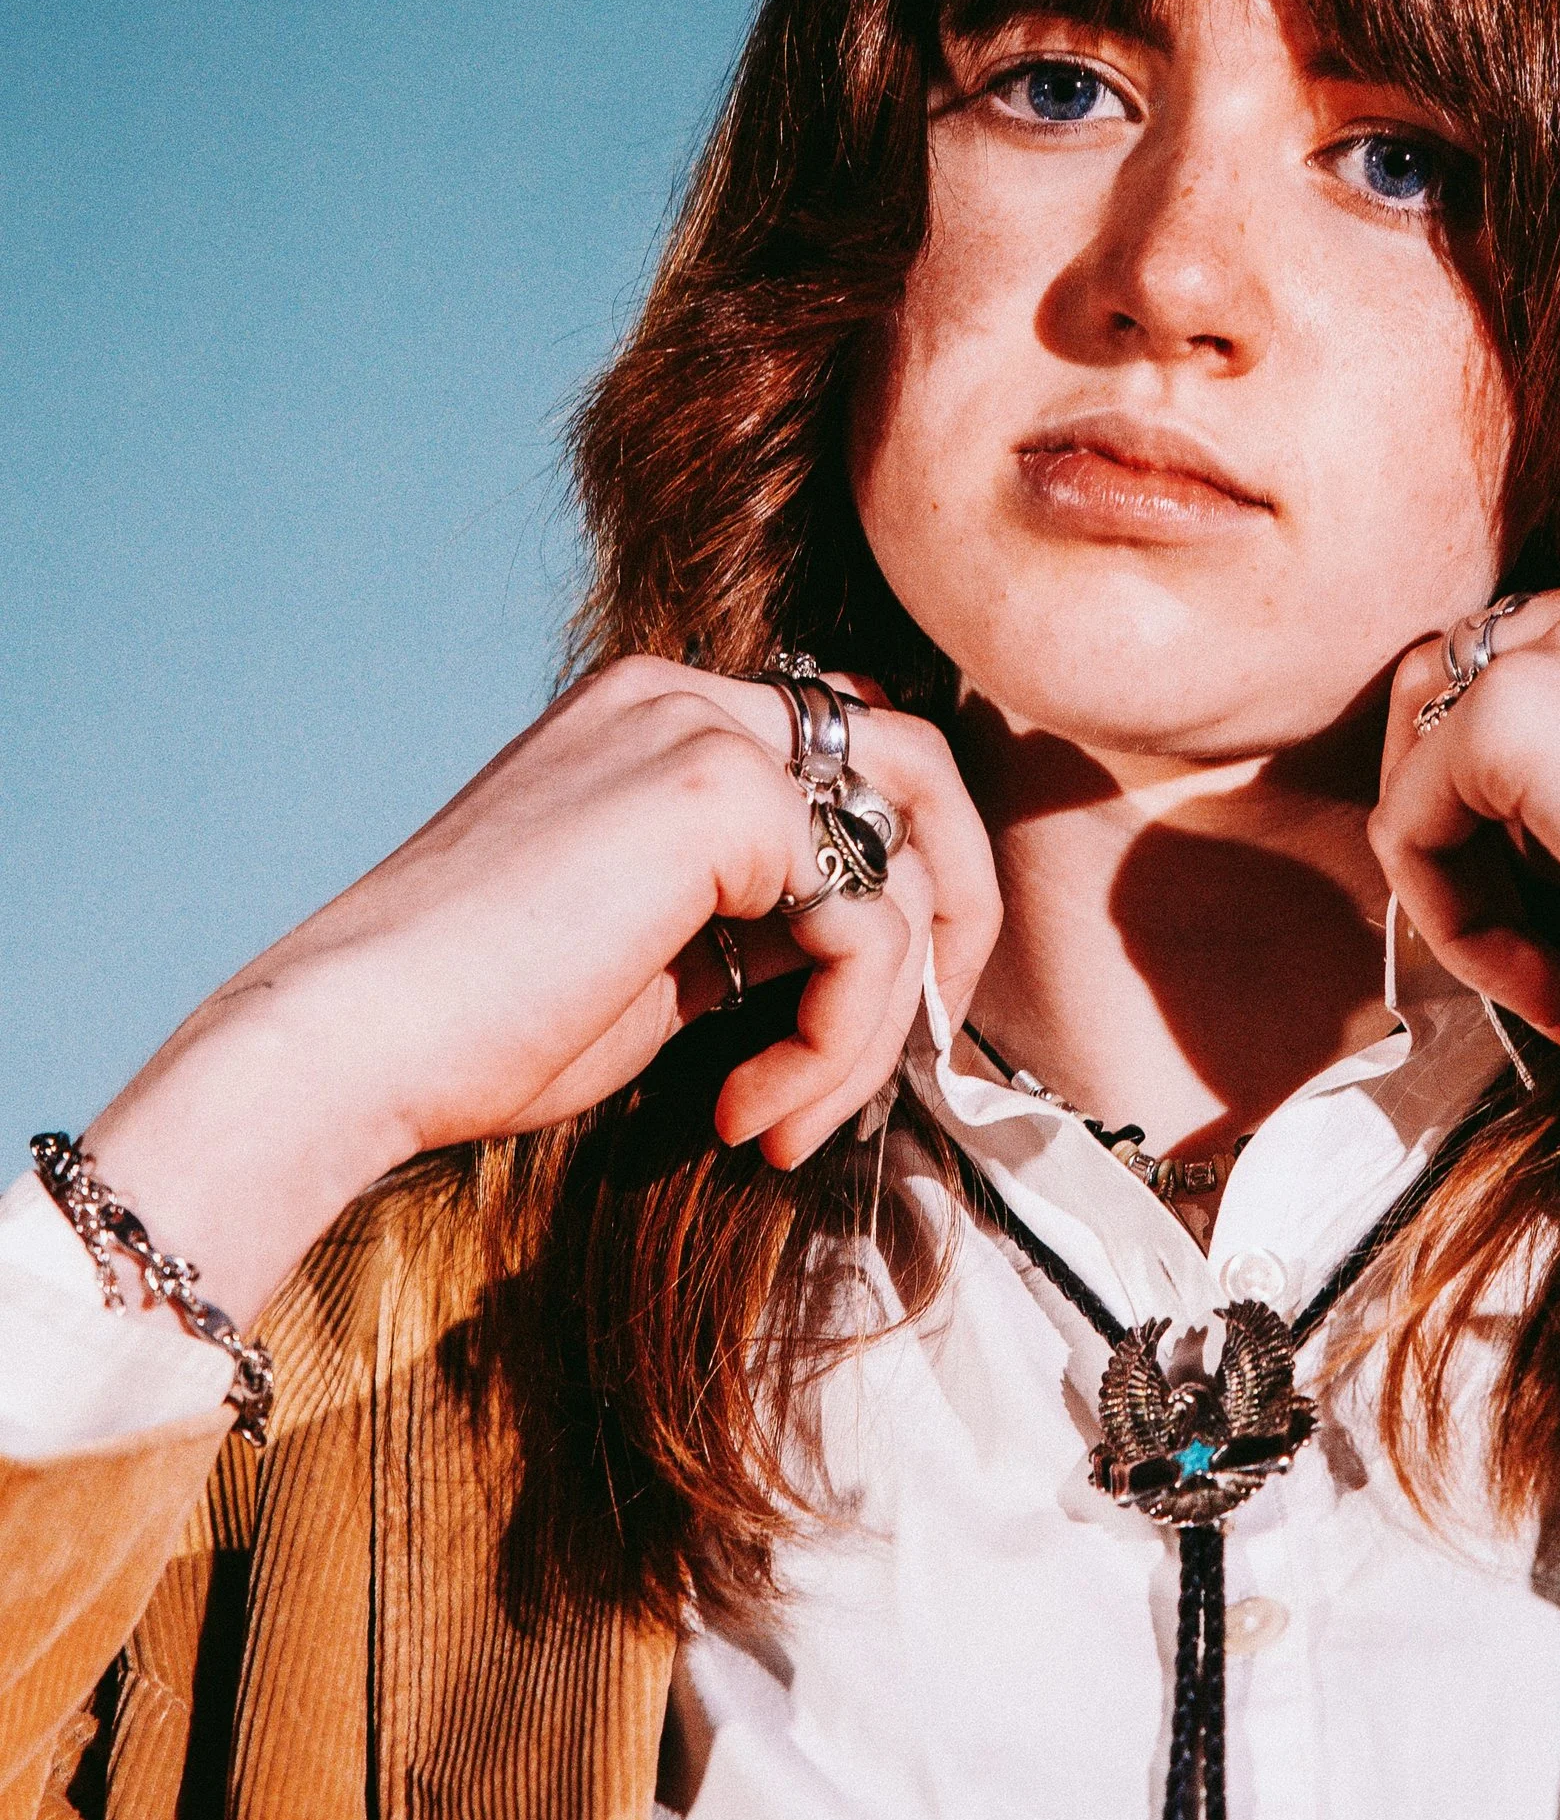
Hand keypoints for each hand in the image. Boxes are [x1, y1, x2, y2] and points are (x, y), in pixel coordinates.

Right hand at [83, 659, 1001, 1322]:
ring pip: (900, 867)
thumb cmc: (479, 1023)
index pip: (854, 757)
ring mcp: (704, 734)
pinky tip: (749, 1110)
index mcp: (660, 713)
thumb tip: (883, 938)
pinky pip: (866, 927)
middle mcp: (687, 695)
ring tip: (784, 1124)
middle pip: (920, 771)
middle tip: (924, 1057)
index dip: (901, 883)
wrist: (346, 1044)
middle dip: (952, 922)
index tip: (875, 1019)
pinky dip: (839, 1041)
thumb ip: (762, 905)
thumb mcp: (656, 941)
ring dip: (875, 1028)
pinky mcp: (720, 800)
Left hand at [1369, 555, 1559, 1118]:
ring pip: (1426, 750)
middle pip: (1464, 684)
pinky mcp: (1518, 709)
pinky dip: (1459, 924)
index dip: (1539, 806)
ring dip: (1461, 874)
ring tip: (1547, 977)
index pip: (1551, 666)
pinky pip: (1412, 822)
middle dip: (1474, 824)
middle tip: (1543, 948)